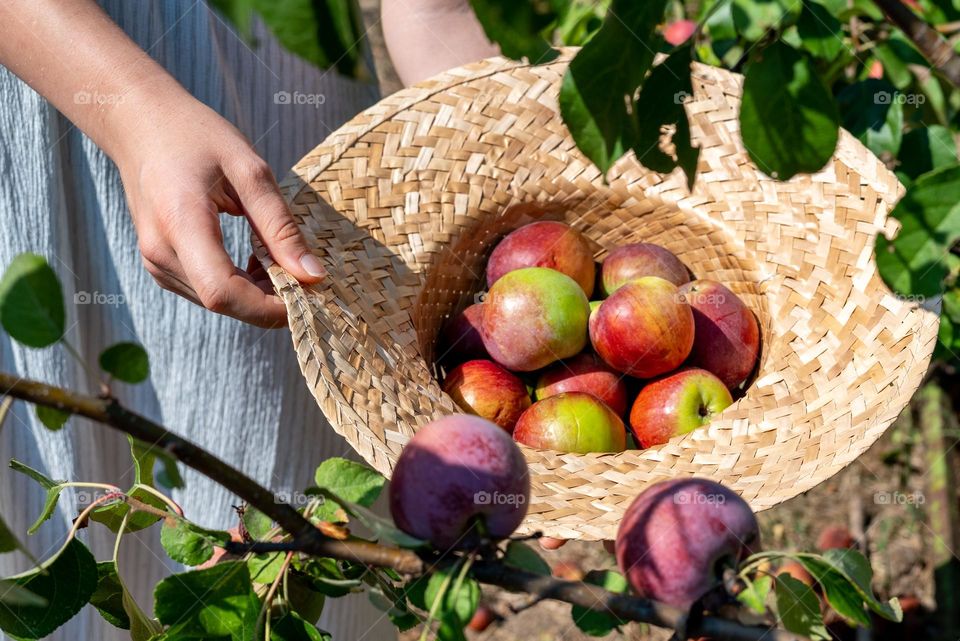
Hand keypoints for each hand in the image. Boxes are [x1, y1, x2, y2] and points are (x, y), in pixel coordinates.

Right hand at [112, 95, 325, 327]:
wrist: (140, 125)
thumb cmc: (196, 137)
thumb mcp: (249, 170)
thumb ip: (280, 226)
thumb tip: (312, 275)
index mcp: (181, 223)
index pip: (223, 292)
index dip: (268, 307)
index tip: (307, 295)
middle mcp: (161, 252)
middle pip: (223, 302)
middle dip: (270, 300)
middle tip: (305, 275)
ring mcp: (156, 263)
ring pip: (217, 302)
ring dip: (256, 293)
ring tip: (277, 256)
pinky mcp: (160, 267)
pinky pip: (207, 291)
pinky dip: (239, 285)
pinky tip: (256, 259)